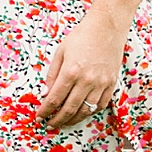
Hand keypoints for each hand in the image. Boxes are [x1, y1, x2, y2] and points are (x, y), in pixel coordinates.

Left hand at [38, 15, 123, 131]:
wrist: (107, 27)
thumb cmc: (81, 37)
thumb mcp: (60, 53)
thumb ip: (52, 75)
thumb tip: (45, 95)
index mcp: (71, 72)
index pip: (54, 99)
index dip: (45, 111)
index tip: (40, 116)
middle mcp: (86, 80)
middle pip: (69, 109)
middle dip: (57, 120)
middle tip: (50, 124)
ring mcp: (101, 83)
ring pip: (85, 111)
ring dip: (73, 119)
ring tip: (64, 122)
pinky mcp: (111, 84)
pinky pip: (100, 105)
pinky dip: (89, 112)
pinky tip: (81, 113)